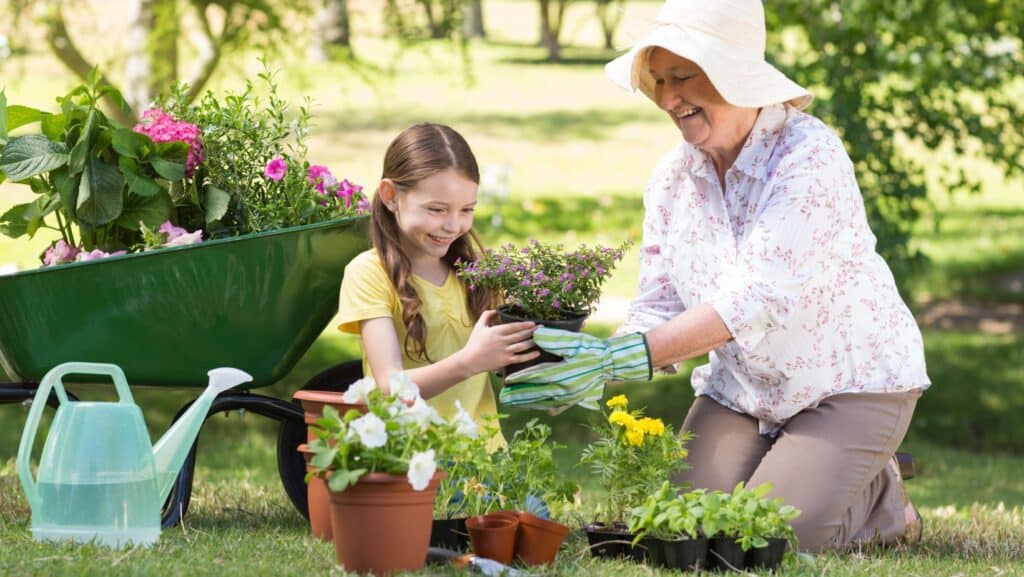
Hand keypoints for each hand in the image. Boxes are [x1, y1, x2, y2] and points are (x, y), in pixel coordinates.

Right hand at [460, 310, 538, 374]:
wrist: (469, 360)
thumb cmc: (474, 343)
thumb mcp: (479, 326)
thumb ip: (487, 315)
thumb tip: (496, 310)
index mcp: (496, 331)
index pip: (513, 326)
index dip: (524, 325)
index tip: (532, 323)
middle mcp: (501, 341)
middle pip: (520, 335)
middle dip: (531, 331)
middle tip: (541, 329)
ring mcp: (504, 351)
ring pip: (522, 346)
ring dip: (532, 342)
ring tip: (540, 338)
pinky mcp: (505, 361)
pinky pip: (520, 358)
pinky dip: (529, 355)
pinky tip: (537, 352)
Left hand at [500, 328, 651, 412]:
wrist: (611, 362)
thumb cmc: (591, 349)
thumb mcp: (573, 342)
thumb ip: (554, 340)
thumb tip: (536, 335)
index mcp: (562, 373)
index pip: (537, 377)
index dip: (521, 378)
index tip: (508, 380)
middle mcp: (565, 388)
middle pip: (537, 393)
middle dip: (520, 395)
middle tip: (505, 397)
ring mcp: (570, 395)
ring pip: (545, 401)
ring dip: (529, 403)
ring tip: (516, 403)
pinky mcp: (576, 398)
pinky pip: (558, 405)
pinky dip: (547, 407)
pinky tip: (540, 408)